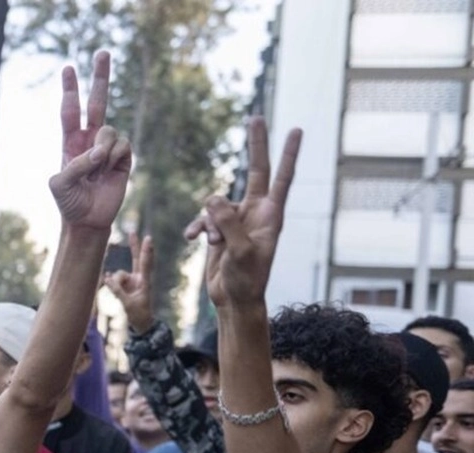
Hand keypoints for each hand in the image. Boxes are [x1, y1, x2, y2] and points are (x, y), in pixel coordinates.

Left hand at [49, 52, 131, 230]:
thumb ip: (75, 165)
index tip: (69, 68)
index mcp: (71, 142)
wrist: (87, 220)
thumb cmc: (69, 203)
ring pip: (109, 130)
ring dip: (102, 148)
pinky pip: (122, 145)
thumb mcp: (60, 184)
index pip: (71, 110)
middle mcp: (90, 140)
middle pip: (98, 102)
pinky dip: (113, 156)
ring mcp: (108, 148)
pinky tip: (109, 171)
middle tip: (102, 52)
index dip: (71, 89)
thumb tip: (97, 153)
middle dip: (100, 77)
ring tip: (96, 167)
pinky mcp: (123, 158)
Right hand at [104, 232, 155, 332]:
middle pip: (136, 258)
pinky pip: (115, 280)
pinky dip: (112, 282)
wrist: (141, 323)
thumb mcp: (128, 305)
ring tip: (119, 295)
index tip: (148, 238)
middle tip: (132, 231)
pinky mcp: (125, 285)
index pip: (145, 264)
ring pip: (119, 274)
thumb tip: (107, 278)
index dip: (146, 251)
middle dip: (134, 246)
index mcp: (145, 282)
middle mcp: (139, 279)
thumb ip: (118, 292)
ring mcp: (132, 281)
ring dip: (116, 282)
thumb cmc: (138, 315)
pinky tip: (107, 282)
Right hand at [187, 117, 302, 309]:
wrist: (233, 300)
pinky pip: (204, 219)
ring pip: (216, 203)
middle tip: (256, 118)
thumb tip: (212, 197)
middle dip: (255, 146)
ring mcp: (237, 220)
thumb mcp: (240, 251)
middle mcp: (255, 213)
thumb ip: (228, 222)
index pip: (282, 178)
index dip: (288, 154)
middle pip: (255, 171)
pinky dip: (196, 227)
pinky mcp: (219, 231)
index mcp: (270, 216)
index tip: (296, 131)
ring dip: (210, 222)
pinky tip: (190, 238)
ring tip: (214, 244)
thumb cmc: (246, 279)